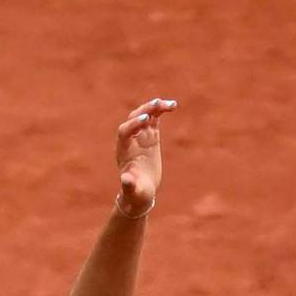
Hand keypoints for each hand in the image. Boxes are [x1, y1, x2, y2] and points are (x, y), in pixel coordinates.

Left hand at [111, 97, 175, 214]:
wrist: (141, 190)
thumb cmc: (136, 192)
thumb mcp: (133, 190)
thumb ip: (129, 185)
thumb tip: (125, 180)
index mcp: (123, 150)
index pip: (125, 131)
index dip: (133, 124)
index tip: (145, 120)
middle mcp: (130, 140)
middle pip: (133, 119)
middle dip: (144, 111)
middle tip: (157, 104)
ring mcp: (141, 136)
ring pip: (145, 115)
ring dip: (155, 107)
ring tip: (169, 104)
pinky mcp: (151, 136)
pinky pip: (155, 119)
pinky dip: (161, 111)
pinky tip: (172, 106)